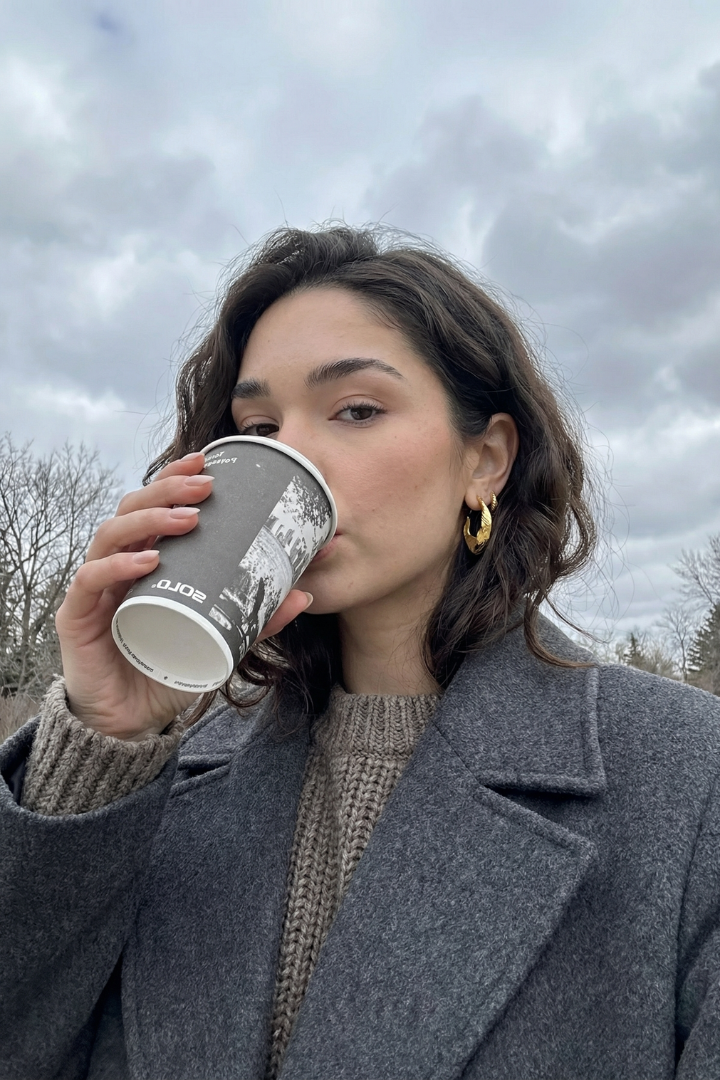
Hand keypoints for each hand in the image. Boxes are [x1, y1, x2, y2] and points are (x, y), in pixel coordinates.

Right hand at [55, 452, 311, 739]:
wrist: (129, 723)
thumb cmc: (168, 668)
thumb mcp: (221, 639)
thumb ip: (257, 617)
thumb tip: (305, 592)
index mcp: (146, 560)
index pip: (153, 505)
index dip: (174, 477)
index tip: (207, 460)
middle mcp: (117, 565)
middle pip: (132, 508)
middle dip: (168, 490)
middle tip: (206, 487)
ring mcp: (95, 589)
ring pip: (111, 534)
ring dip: (150, 520)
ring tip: (189, 520)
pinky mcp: (77, 617)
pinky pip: (91, 581)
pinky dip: (117, 567)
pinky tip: (146, 562)